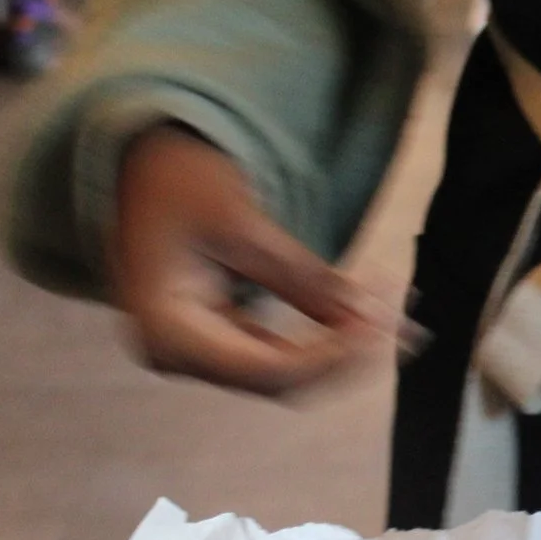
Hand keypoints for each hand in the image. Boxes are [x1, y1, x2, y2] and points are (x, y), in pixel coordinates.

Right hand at [110, 126, 413, 395]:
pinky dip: (325, 335)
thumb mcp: (242, 221)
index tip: (384, 325)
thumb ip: (302, 277)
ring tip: (396, 314)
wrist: (139, 159)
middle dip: (345, 353)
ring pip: (287, 370)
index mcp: (167, 331)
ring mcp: (198, 348)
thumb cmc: (178, 178)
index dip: (332, 355)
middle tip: (402, 318)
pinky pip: (280, 350)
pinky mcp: (219, 335)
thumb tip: (371, 318)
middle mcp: (177, 354)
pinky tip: (369, 313)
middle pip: (280, 379)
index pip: (266, 369)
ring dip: (342, 347)